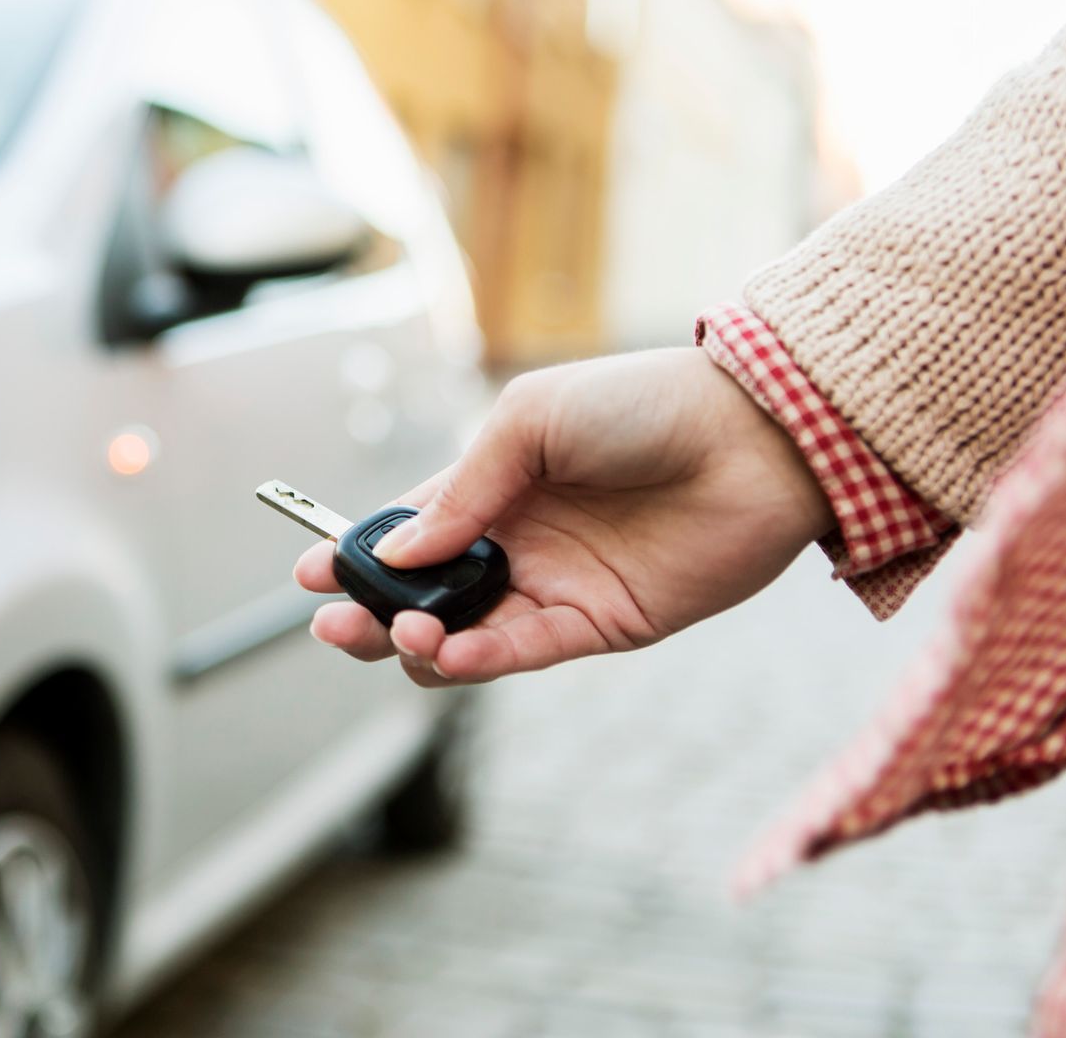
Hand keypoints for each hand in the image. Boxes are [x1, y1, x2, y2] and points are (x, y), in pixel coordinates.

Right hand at [299, 348, 834, 686]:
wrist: (754, 438)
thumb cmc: (644, 405)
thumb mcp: (532, 418)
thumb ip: (461, 489)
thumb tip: (395, 556)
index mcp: (491, 484)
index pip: (406, 532)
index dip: (355, 558)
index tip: (311, 577)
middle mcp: (515, 540)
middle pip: (421, 597)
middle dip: (369, 615)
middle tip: (336, 623)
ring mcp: (555, 585)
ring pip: (464, 636)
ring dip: (420, 644)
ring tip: (409, 631)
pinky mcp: (601, 623)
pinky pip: (525, 651)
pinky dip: (479, 659)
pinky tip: (450, 652)